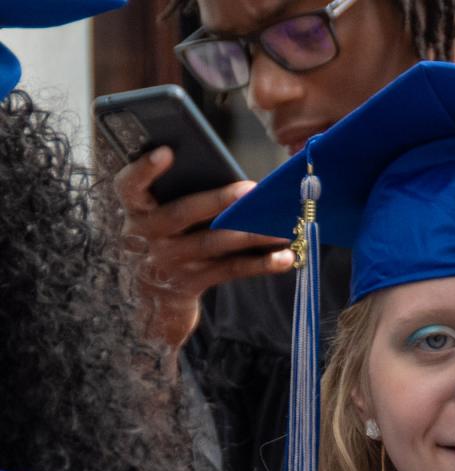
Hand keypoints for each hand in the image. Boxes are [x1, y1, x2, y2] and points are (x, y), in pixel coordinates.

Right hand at [115, 146, 294, 352]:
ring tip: (282, 228)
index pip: (129, 185)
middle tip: (251, 190)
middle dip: (218, 200)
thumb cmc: (168, 236)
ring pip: (213, 243)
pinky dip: (260, 264)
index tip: (166, 152)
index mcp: (136, 209)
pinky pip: (230, 270)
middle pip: (183, 213)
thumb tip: (241, 185)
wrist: (154, 293)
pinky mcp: (192, 282)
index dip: (144, 169)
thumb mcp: (159, 214)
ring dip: (252, 235)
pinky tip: (284, 257)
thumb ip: (181, 194)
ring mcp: (169, 260)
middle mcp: (146, 235)